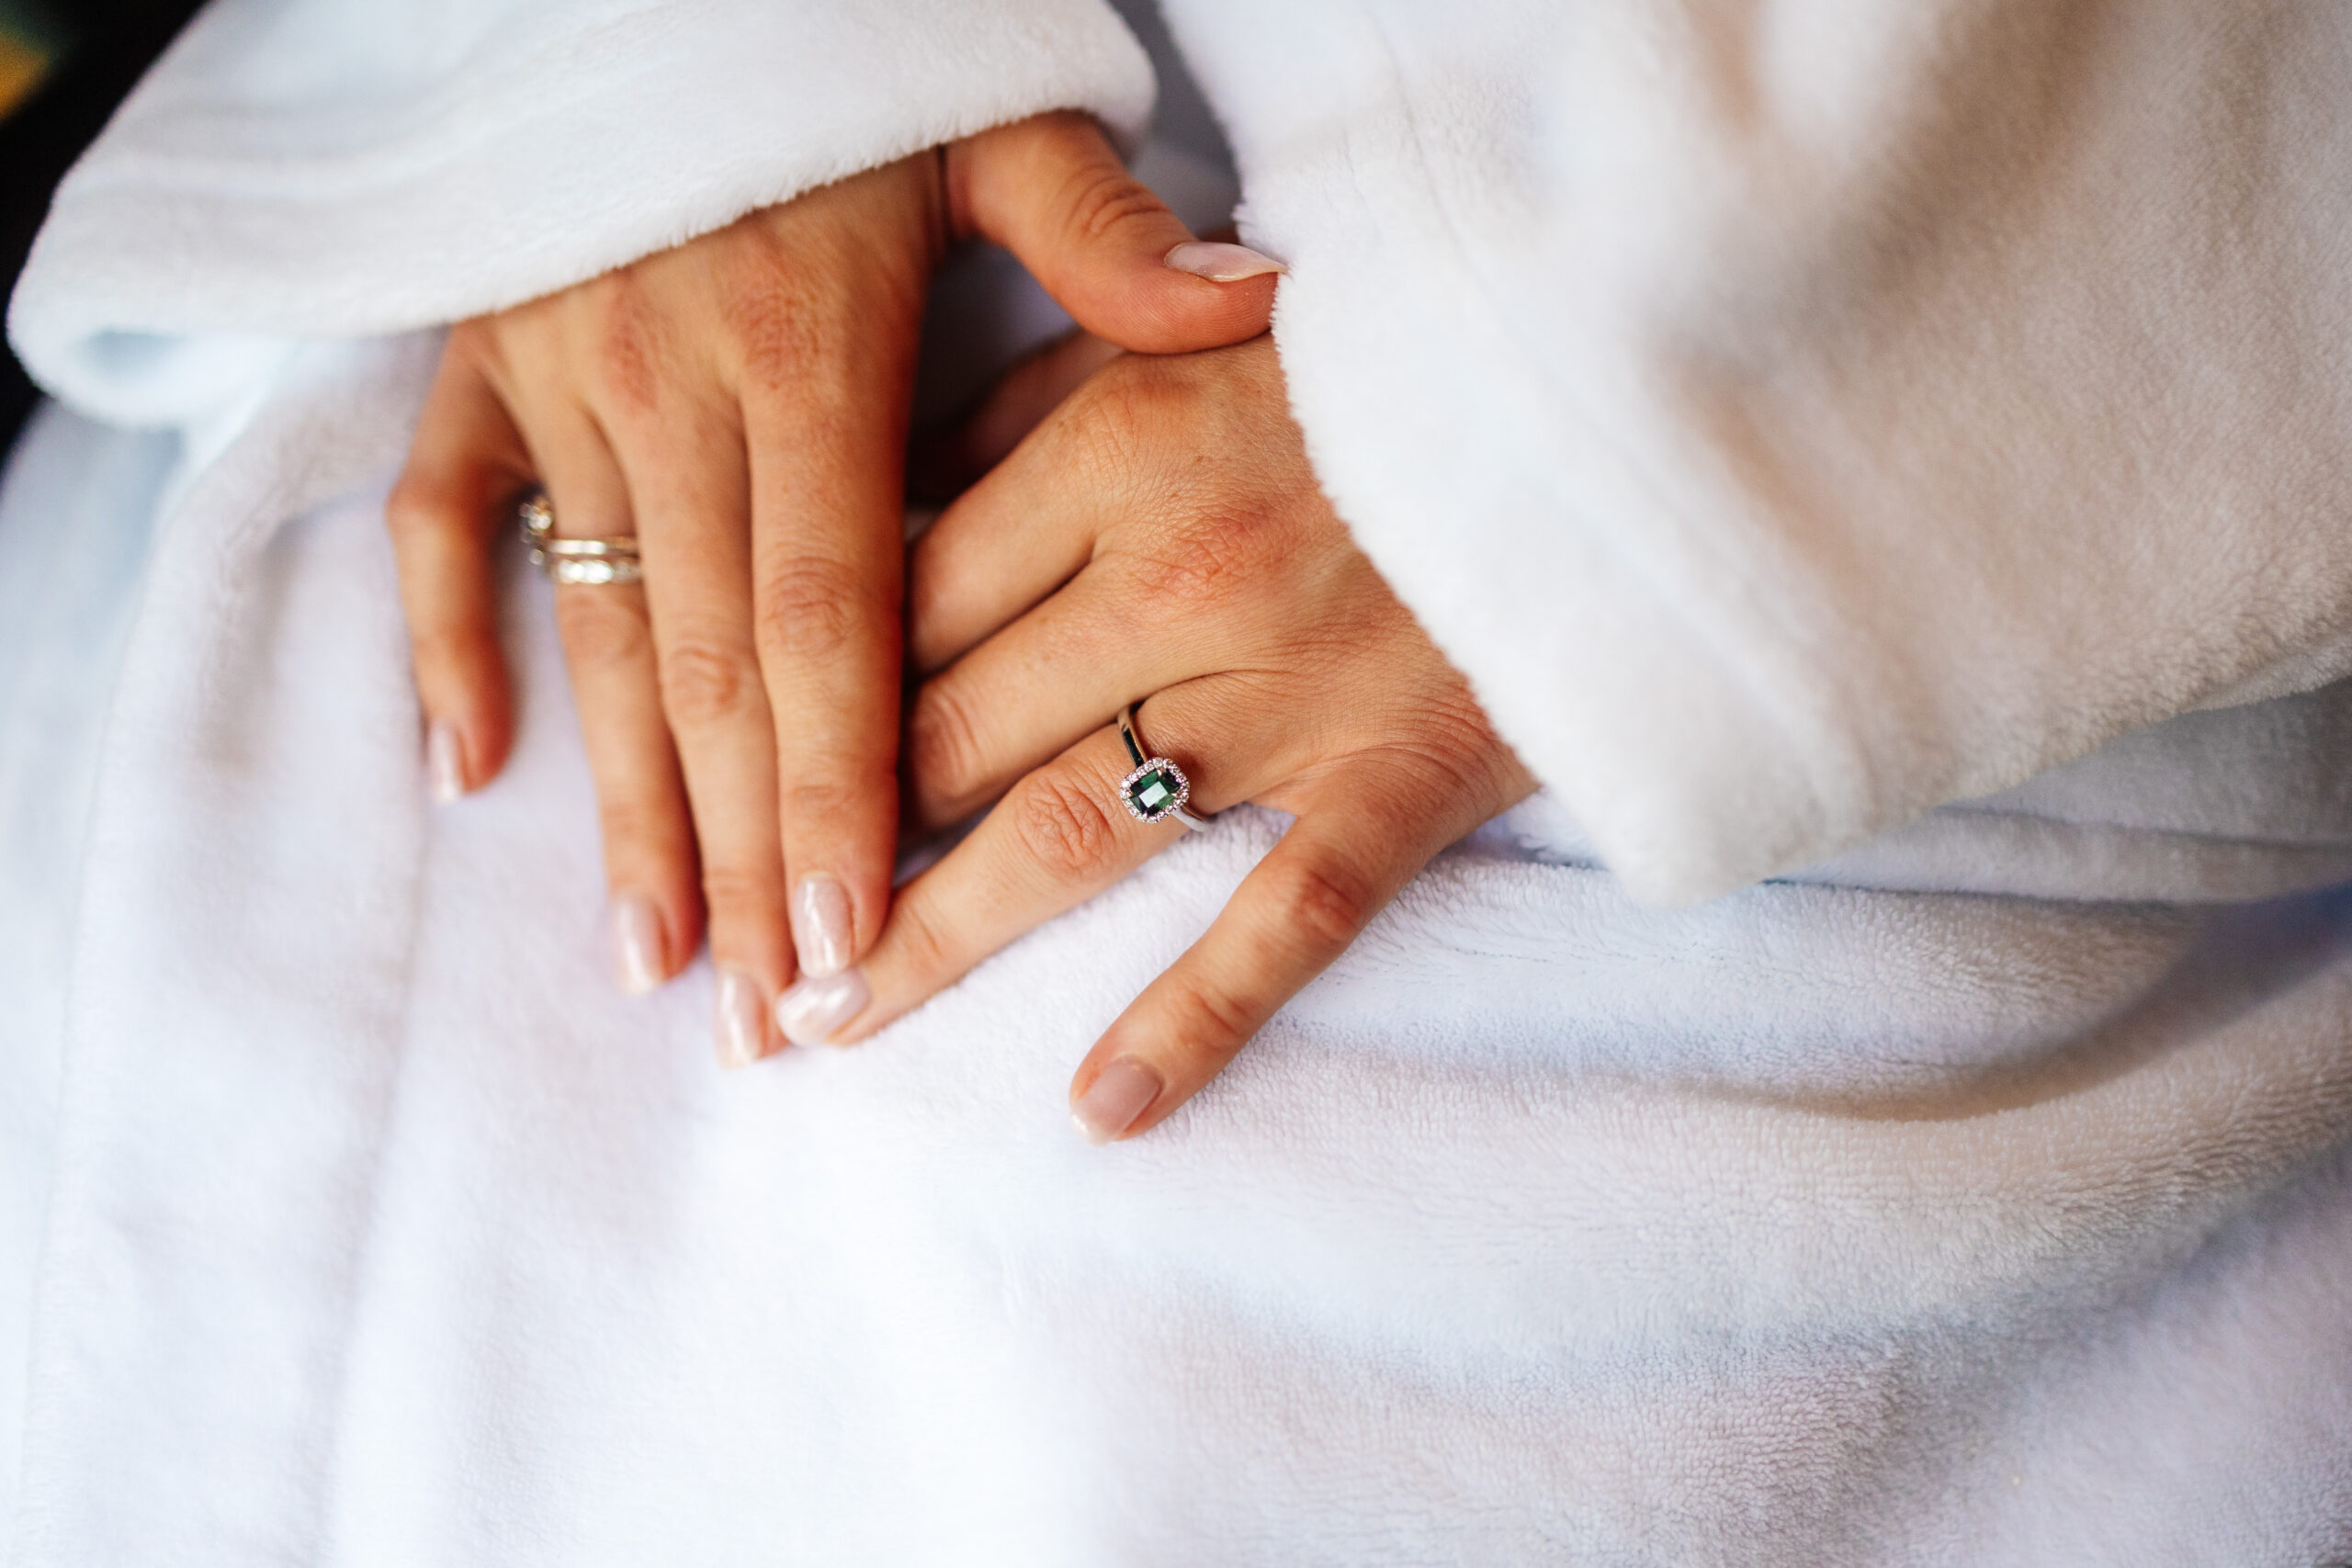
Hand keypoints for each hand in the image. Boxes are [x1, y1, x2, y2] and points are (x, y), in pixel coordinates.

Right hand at [385, 113, 1281, 1064]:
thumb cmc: (850, 60)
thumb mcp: (993, 117)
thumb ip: (1108, 235)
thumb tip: (1258, 307)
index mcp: (810, 355)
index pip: (828, 621)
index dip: (832, 788)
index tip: (846, 933)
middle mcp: (675, 395)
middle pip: (715, 672)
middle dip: (740, 858)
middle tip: (762, 1019)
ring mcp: (564, 387)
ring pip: (597, 632)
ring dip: (621, 808)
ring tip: (655, 960)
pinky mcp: (484, 366)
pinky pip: (447, 520)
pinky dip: (451, 639)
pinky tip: (475, 771)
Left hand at [774, 336, 1535, 1140]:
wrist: (1609, 397)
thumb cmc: (1378, 360)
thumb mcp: (1187, 329)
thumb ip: (1037, 400)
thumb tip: (898, 493)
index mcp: (1115, 452)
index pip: (904, 601)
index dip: (810, 704)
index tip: (741, 780)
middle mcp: (1176, 578)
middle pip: (951, 732)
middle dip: (829, 840)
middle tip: (743, 932)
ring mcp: (1290, 694)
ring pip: (1066, 836)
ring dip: (931, 942)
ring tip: (824, 1028)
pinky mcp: (1400, 781)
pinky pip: (1281, 923)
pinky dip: (1190, 1023)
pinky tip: (1097, 1111)